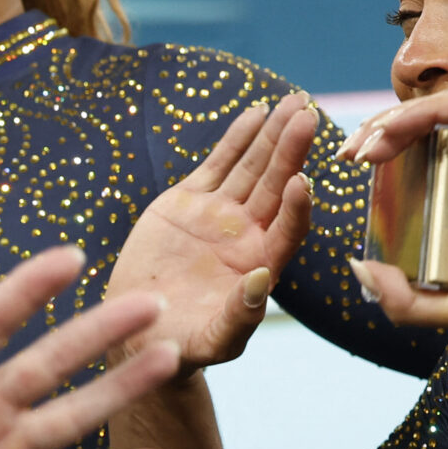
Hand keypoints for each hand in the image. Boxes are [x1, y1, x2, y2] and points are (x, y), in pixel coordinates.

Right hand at [106, 94, 317, 373]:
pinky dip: (236, 138)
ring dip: (271, 136)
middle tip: (308, 115)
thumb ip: (238, 319)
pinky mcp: (188, 202)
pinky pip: (218, 164)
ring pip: (251, 168)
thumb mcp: (213, 342)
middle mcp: (247, 234)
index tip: (302, 182)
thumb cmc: (183, 346)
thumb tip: (260, 282)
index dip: (296, 207)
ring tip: (291, 102)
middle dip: (291, 151)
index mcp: (261, 265)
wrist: (138, 330)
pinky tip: (256, 113)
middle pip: (276, 186)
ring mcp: (219, 214)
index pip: (288, 229)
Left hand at [346, 91, 447, 333]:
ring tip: (363, 147)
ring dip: (394, 120)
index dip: (387, 158)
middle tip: (348, 154)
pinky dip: (421, 113)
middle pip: (427, 130)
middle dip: (380, 134)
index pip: (425, 159)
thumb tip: (359, 271)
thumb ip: (403, 298)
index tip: (353, 173)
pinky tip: (390, 134)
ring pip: (440, 111)